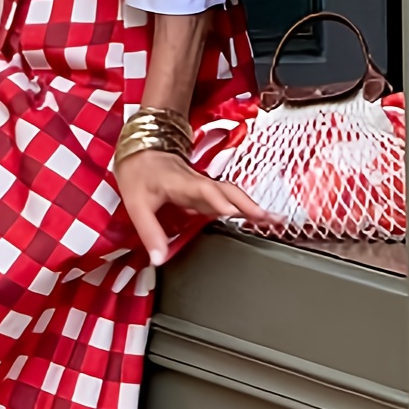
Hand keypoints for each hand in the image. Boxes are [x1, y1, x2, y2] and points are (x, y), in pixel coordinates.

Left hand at [114, 148, 276, 267]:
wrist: (142, 149)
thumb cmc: (138, 173)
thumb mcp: (136, 205)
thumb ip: (149, 232)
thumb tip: (159, 259)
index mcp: (180, 183)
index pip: (202, 190)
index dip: (217, 200)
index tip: (231, 212)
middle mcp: (197, 182)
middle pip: (227, 191)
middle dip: (247, 204)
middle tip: (268, 219)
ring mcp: (203, 184)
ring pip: (231, 193)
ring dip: (251, 206)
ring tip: (272, 220)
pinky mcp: (205, 188)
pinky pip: (227, 196)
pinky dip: (243, 206)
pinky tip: (255, 216)